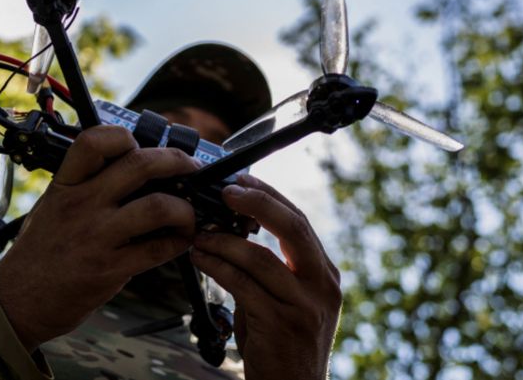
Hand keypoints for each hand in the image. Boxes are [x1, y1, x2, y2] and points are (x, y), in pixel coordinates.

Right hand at [0, 125, 199, 351]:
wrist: (16, 301)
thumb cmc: (38, 253)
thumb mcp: (51, 206)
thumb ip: (84, 186)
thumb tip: (131, 169)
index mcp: (65, 185)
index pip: (95, 141)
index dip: (125, 136)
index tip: (141, 146)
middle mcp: (81, 205)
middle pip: (140, 164)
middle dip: (176, 161)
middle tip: (190, 169)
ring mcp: (97, 236)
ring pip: (158, 206)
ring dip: (185, 209)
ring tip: (188, 213)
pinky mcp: (110, 268)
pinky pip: (159, 249)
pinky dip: (180, 242)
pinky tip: (181, 240)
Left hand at [190, 175, 341, 379]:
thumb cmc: (282, 343)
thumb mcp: (283, 298)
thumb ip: (265, 268)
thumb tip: (227, 232)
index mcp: (323, 272)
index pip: (298, 221)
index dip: (269, 196)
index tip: (242, 180)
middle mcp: (322, 284)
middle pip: (293, 227)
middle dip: (257, 202)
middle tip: (227, 191)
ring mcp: (306, 304)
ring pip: (261, 257)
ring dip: (224, 242)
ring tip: (199, 235)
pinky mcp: (283, 323)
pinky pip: (243, 285)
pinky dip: (217, 266)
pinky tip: (199, 259)